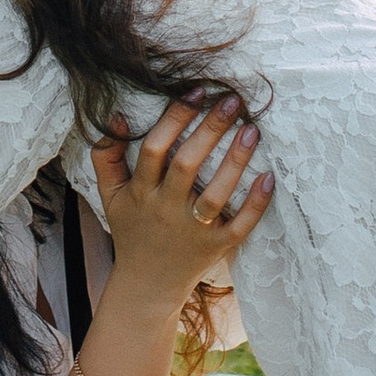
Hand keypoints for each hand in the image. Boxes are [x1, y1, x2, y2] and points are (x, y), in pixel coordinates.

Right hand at [89, 94, 273, 301]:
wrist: (147, 284)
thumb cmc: (132, 231)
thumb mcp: (110, 195)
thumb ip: (106, 157)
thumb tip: (118, 116)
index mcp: (142, 192)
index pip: (154, 149)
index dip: (174, 117)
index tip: (196, 91)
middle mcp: (167, 209)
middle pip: (186, 165)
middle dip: (209, 130)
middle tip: (231, 101)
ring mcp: (194, 230)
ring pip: (215, 195)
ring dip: (234, 162)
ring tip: (251, 132)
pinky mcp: (217, 247)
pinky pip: (239, 226)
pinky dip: (255, 204)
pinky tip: (268, 178)